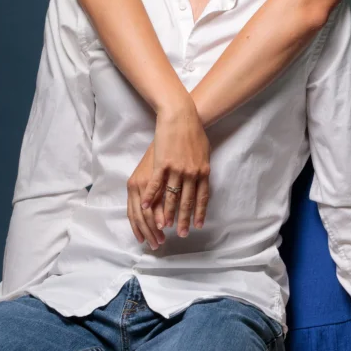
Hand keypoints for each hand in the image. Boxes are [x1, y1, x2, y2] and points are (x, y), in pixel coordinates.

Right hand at [126, 102, 210, 248]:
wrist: (181, 116)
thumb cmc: (194, 131)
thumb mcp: (204, 151)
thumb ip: (203, 167)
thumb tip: (204, 178)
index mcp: (202, 171)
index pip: (202, 198)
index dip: (199, 213)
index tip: (197, 226)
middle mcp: (190, 173)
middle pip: (187, 201)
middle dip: (183, 220)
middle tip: (181, 234)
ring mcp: (176, 169)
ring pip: (171, 197)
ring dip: (166, 214)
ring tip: (162, 227)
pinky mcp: (162, 163)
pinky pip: (156, 184)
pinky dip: (150, 197)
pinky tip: (146, 207)